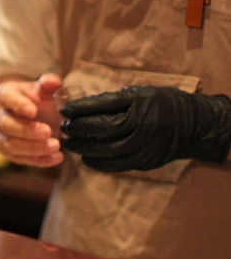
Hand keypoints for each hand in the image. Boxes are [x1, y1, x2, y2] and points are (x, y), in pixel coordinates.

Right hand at [0, 73, 63, 166]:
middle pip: (6, 125)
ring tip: (55, 146)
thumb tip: (53, 82)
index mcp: (3, 95)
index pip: (7, 99)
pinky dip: (38, 160)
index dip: (19, 105)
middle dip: (27, 130)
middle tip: (48, 131)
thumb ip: (48, 84)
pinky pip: (19, 159)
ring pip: (9, 145)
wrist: (23, 112)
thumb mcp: (40, 88)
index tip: (33, 111)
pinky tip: (56, 157)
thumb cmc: (32, 98)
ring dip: (33, 148)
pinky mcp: (7, 151)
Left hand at [60, 86, 230, 171]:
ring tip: (70, 144)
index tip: (64, 109)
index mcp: (140, 103)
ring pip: (107, 149)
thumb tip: (85, 105)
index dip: (81, 108)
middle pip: (102, 128)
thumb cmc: (163, 104)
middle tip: (64, 127)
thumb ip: (116, 99)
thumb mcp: (142, 93)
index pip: (103, 106)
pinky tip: (87, 159)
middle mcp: (141, 125)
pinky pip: (118, 165)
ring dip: (85, 148)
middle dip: (80, 128)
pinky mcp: (146, 160)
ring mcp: (144, 145)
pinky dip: (99, 163)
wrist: (194, 125)